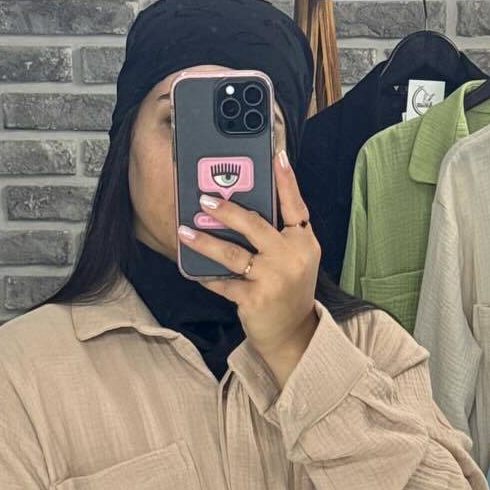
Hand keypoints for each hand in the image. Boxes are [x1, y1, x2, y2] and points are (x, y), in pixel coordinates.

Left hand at [176, 148, 319, 387]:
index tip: (276, 155)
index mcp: (304, 242)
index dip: (286, 180)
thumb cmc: (288, 290)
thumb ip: (278, 234)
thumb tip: (242, 209)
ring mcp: (274, 279)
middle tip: (204, 199)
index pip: (295, 205)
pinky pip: (223, 282)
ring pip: (232, 254)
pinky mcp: (255, 299)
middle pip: (255, 225)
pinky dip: (207, 276)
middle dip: (226, 210)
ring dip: (205, 241)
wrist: (292, 334)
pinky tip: (194, 270)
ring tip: (185, 231)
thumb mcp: (294, 259)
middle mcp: (291, 258)